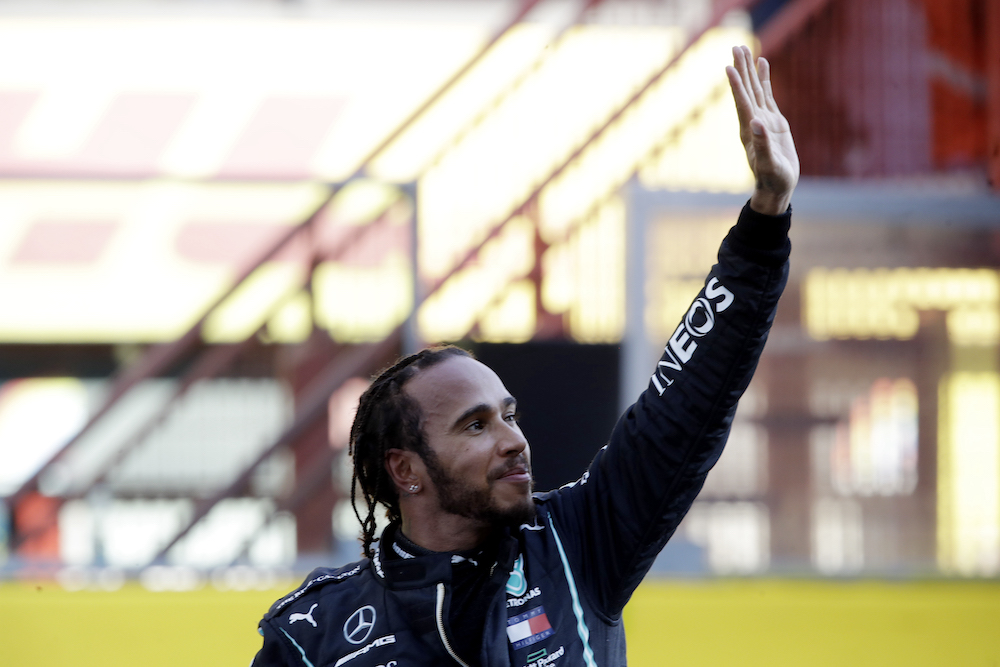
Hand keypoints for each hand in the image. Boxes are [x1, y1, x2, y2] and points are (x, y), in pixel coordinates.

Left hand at [726, 45, 798, 214]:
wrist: (777, 187)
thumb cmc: (773, 179)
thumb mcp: (769, 164)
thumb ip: (763, 144)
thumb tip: (756, 122)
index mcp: (750, 131)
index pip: (742, 103)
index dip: (736, 86)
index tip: (728, 67)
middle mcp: (753, 122)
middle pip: (746, 90)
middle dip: (741, 69)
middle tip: (736, 46)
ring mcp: (762, 120)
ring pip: (755, 89)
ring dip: (750, 70)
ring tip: (745, 48)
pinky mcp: (773, 121)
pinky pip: (767, 95)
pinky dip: (764, 79)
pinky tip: (762, 64)